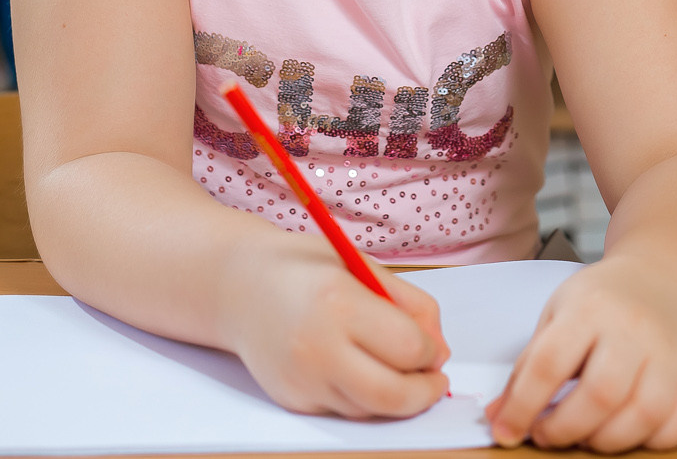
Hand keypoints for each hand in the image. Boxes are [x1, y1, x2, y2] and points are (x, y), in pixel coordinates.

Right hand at [223, 238, 447, 418]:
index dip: (432, 352)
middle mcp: (317, 347)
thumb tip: (440, 351)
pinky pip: (344, 410)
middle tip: (434, 380)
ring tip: (396, 370)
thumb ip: (409, 304)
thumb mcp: (362, 265)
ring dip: (395, 397)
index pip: (409, 348)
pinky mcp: (292, 399)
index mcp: (339, 302)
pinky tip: (361, 371)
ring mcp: (301, 379)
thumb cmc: (304, 268)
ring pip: (371, 409)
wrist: (236, 285)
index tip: (432, 346)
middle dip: (425, 392)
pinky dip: (363, 399)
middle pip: (392, 395)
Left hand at [486, 258, 676, 451]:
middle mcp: (633, 329)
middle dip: (565, 429)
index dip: (523, 405)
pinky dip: (652, 440)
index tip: (507, 431)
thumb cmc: (600, 301)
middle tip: (546, 434)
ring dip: (606, 441)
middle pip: (601, 393)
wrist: (661, 281)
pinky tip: (627, 432)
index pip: (551, 363)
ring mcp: (668, 354)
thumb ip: (527, 367)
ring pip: (644, 414)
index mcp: (589, 308)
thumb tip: (499, 417)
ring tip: (584, 436)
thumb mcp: (555, 316)